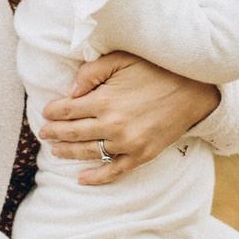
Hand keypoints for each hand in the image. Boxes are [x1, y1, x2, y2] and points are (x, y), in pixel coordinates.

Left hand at [38, 51, 220, 182]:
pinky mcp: (141, 155)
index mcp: (104, 100)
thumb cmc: (157, 69)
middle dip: (54, 132)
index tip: (46, 111)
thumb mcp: (122, 60)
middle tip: (43, 132)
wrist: (194, 90)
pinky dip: (96, 177)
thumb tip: (70, 91)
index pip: (66, 110)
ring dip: (67, 152)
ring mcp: (127, 143)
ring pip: (87, 152)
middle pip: (72, 132)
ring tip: (56, 150)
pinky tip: (81, 179)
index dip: (52, 111)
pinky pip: (114, 170)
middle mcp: (112, 125)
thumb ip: (91, 72)